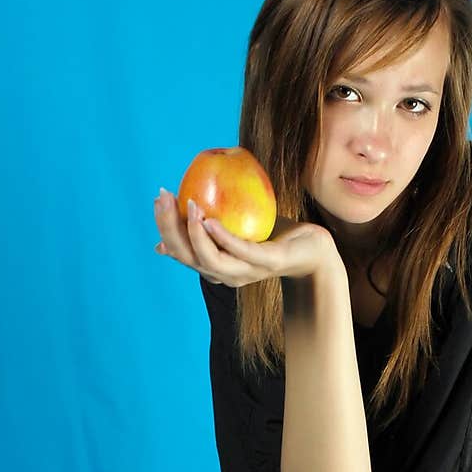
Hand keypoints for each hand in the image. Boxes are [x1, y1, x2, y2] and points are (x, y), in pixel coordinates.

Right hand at [153, 188, 332, 286]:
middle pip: (187, 256)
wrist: (312, 251)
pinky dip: (222, 237)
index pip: (180, 250)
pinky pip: (240, 251)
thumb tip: (185, 202)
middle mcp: (225, 274)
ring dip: (193, 233)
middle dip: (170, 227)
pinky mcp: (266, 263)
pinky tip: (210, 220)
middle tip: (163, 197)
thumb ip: (213, 219)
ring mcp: (246, 272)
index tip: (158, 199)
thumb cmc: (273, 235)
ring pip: (209, 259)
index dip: (164, 226)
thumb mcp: (239, 224)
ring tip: (188, 205)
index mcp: (215, 265)